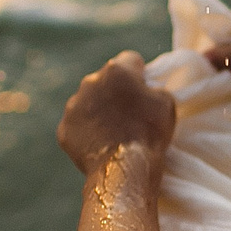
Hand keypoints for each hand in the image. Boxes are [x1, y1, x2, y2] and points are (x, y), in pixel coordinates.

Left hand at [57, 50, 176, 170]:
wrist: (124, 169)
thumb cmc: (150, 133)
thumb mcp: (166, 103)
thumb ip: (154, 89)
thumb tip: (145, 90)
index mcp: (116, 70)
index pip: (130, 60)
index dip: (140, 74)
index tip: (144, 90)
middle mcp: (89, 82)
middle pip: (105, 81)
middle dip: (115, 93)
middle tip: (130, 114)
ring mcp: (73, 107)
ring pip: (88, 102)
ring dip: (99, 111)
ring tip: (114, 132)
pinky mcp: (64, 130)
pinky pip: (78, 125)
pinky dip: (87, 132)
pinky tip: (100, 145)